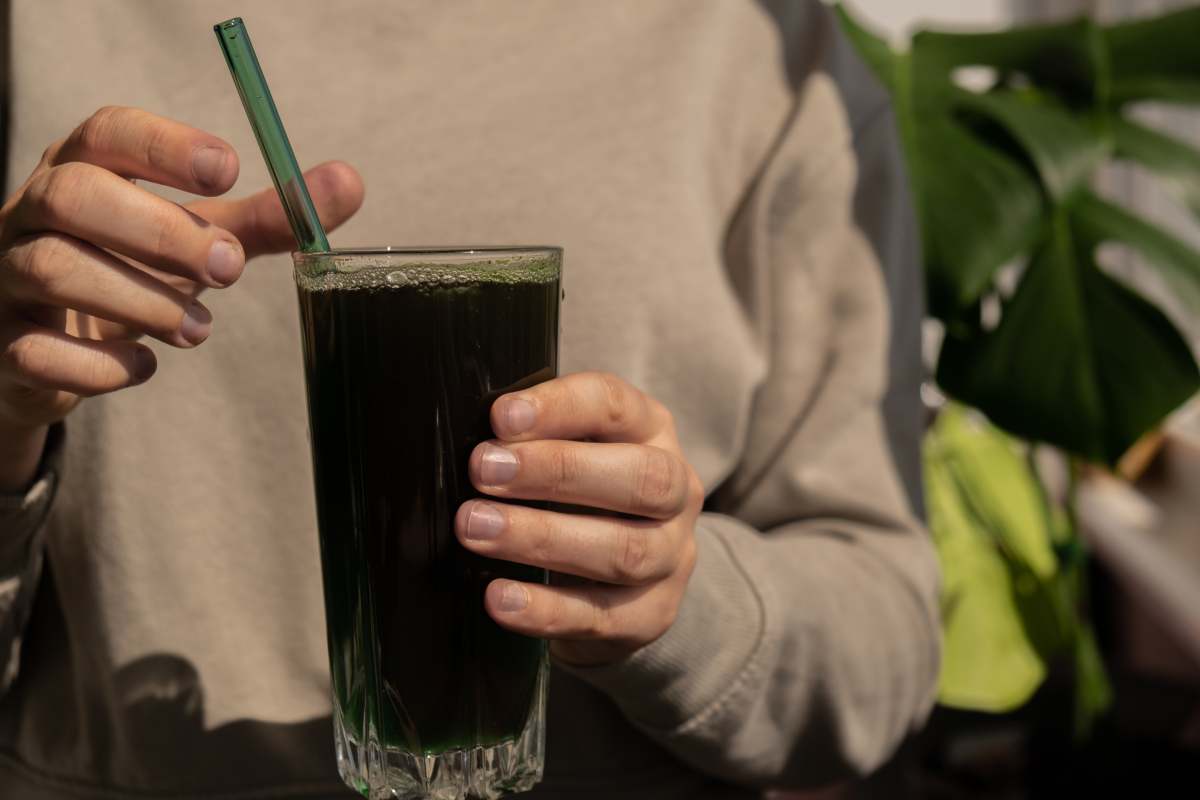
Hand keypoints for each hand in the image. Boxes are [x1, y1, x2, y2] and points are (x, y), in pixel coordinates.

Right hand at [0, 106, 363, 489]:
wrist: (48, 346)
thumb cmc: (130, 267)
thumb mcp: (197, 236)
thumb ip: (267, 216)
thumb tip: (349, 182)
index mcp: (82, 169)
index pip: (108, 132)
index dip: (165, 145)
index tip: (230, 168)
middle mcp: (31, 213)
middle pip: (73, 195)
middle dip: (160, 231)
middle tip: (230, 269)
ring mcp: (7, 278)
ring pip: (53, 269)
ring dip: (142, 300)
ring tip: (200, 330)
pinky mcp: (4, 346)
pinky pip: (36, 351)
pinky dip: (98, 364)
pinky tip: (144, 365)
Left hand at [455, 371, 702, 666]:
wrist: (620, 580)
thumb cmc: (578, 495)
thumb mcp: (566, 451)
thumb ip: (531, 440)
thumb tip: (477, 443)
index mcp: (651, 431)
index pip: (615, 406)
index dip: (559, 408)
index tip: (501, 417)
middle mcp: (676, 491)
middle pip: (639, 477)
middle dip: (556, 470)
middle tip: (484, 471)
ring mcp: (672, 557)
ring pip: (623, 550)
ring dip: (542, 537)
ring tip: (476, 529)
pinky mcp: (653, 614)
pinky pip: (602, 616)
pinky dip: (546, 608)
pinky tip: (499, 598)